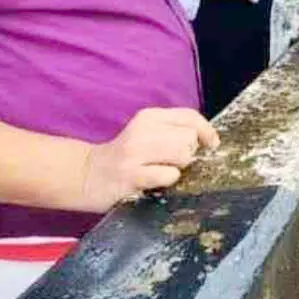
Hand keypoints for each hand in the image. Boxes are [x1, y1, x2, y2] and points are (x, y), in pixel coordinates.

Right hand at [79, 108, 219, 210]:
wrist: (87, 175)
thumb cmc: (126, 157)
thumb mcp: (147, 134)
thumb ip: (174, 131)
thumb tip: (210, 140)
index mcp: (149, 117)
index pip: (190, 116)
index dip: (206, 131)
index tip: (211, 145)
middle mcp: (143, 130)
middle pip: (190, 137)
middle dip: (189, 153)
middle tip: (171, 162)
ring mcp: (136, 153)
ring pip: (183, 154)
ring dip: (178, 168)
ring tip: (162, 171)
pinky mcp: (132, 175)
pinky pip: (168, 176)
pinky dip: (167, 181)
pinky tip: (152, 182)